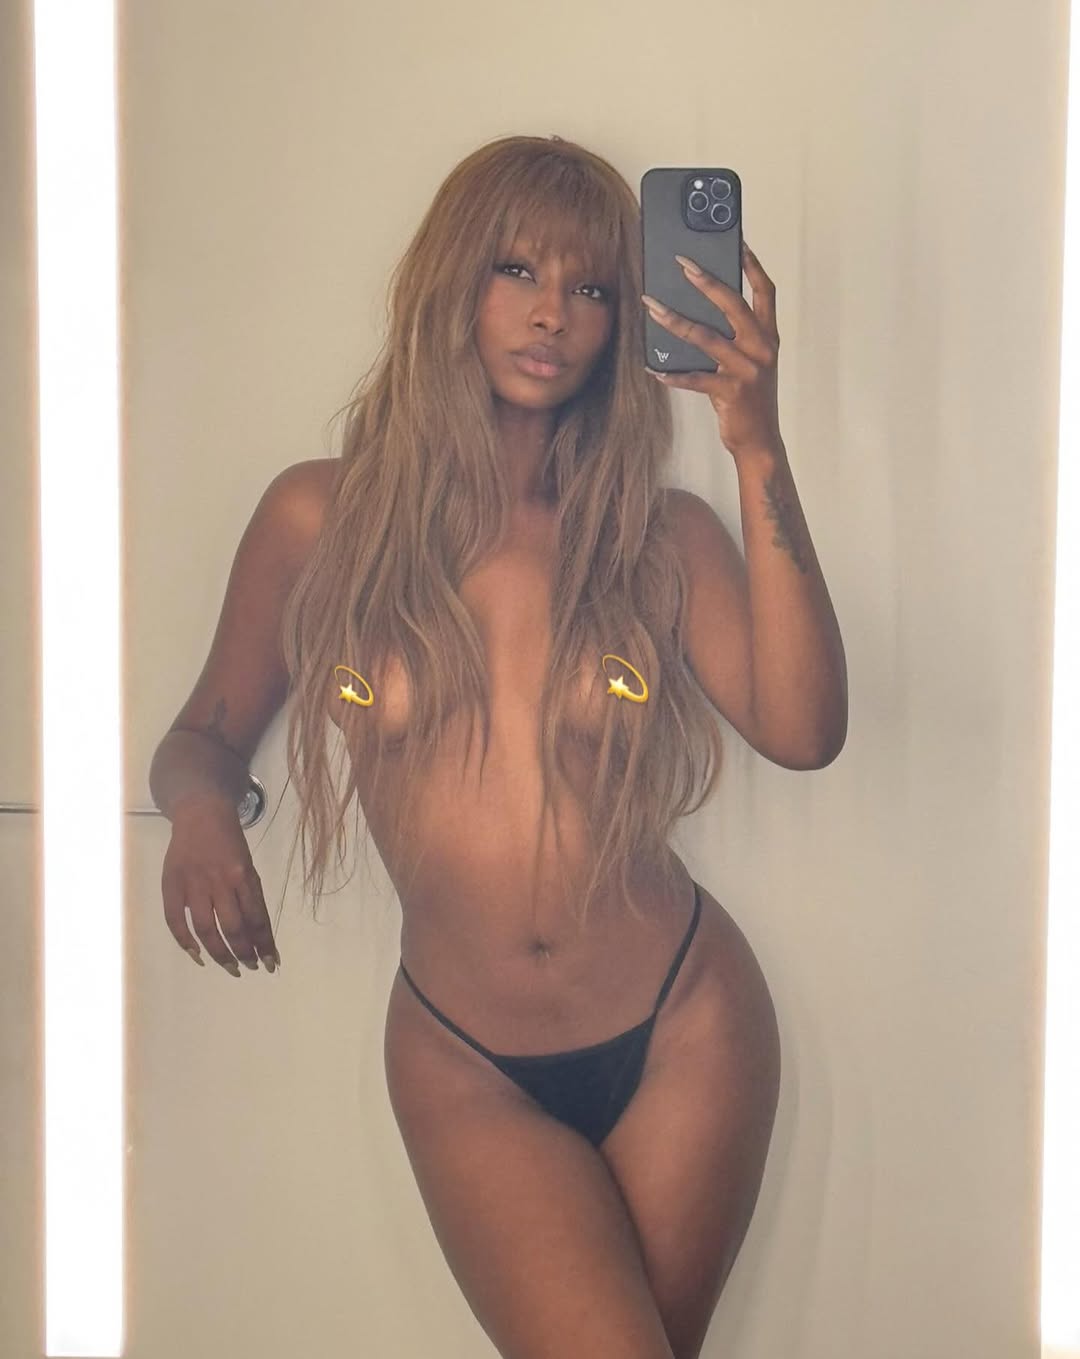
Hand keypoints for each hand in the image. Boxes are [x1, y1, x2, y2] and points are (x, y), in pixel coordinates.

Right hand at [161, 796, 279, 976]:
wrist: (200, 812)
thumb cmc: (228, 842)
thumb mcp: (247, 865)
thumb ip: (251, 896)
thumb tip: (259, 932)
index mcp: (243, 875)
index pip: (257, 918)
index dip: (265, 944)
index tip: (272, 963)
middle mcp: (220, 881)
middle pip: (233, 927)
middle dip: (244, 953)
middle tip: (251, 967)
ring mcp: (194, 884)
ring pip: (206, 929)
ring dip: (219, 954)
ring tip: (231, 968)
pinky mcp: (172, 885)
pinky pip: (176, 921)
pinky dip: (185, 942)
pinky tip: (197, 956)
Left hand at [641, 241, 781, 459]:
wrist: (760, 441)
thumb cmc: (751, 400)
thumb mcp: (750, 363)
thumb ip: (734, 339)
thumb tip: (696, 312)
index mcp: (768, 338)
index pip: (765, 292)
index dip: (752, 265)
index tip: (738, 242)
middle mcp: (761, 349)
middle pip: (733, 305)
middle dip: (706, 280)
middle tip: (683, 263)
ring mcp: (746, 370)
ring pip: (706, 337)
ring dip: (674, 320)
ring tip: (652, 306)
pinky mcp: (730, 392)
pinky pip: (695, 378)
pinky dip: (672, 373)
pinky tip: (655, 368)